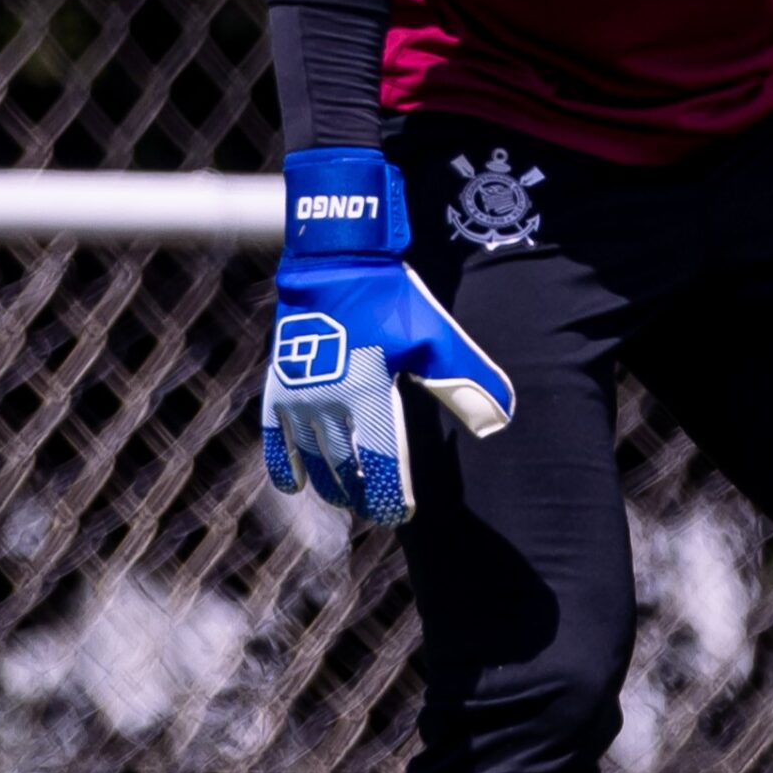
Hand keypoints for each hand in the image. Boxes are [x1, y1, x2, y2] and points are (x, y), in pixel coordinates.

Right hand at [262, 148, 513, 525]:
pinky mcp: (279, 385)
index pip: (381, 466)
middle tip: (379, 508)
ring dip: (331, 484)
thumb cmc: (392, 299)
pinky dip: (283, 465)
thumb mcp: (436, 338)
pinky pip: (274, 438)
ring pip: (312, 460)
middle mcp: (329, 402)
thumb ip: (466, 383)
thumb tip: (498, 424)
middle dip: (362, 495)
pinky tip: (296, 484)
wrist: (337, 260)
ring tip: (347, 496)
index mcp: (370, 394)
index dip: (392, 497)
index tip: (404, 512)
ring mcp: (299, 396)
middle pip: (345, 469)